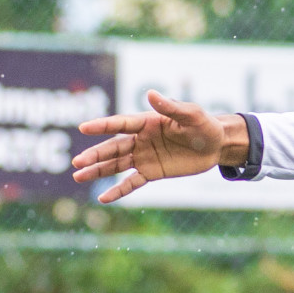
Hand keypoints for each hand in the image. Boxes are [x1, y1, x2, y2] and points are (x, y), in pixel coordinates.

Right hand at [72, 91, 240, 202]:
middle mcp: (140, 139)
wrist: (216, 145)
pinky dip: (118, 190)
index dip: (103, 126)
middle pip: (113, 147)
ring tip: (78, 176)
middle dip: (95, 155)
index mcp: (147, 122)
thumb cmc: (204, 125)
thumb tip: (150, 93)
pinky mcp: (152, 172)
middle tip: (77, 162)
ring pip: (116, 165)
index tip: (83, 128)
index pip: (121, 124)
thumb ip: (170, 107)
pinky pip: (132, 182)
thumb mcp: (191, 115)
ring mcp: (144, 156)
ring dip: (98, 171)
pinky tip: (103, 199)